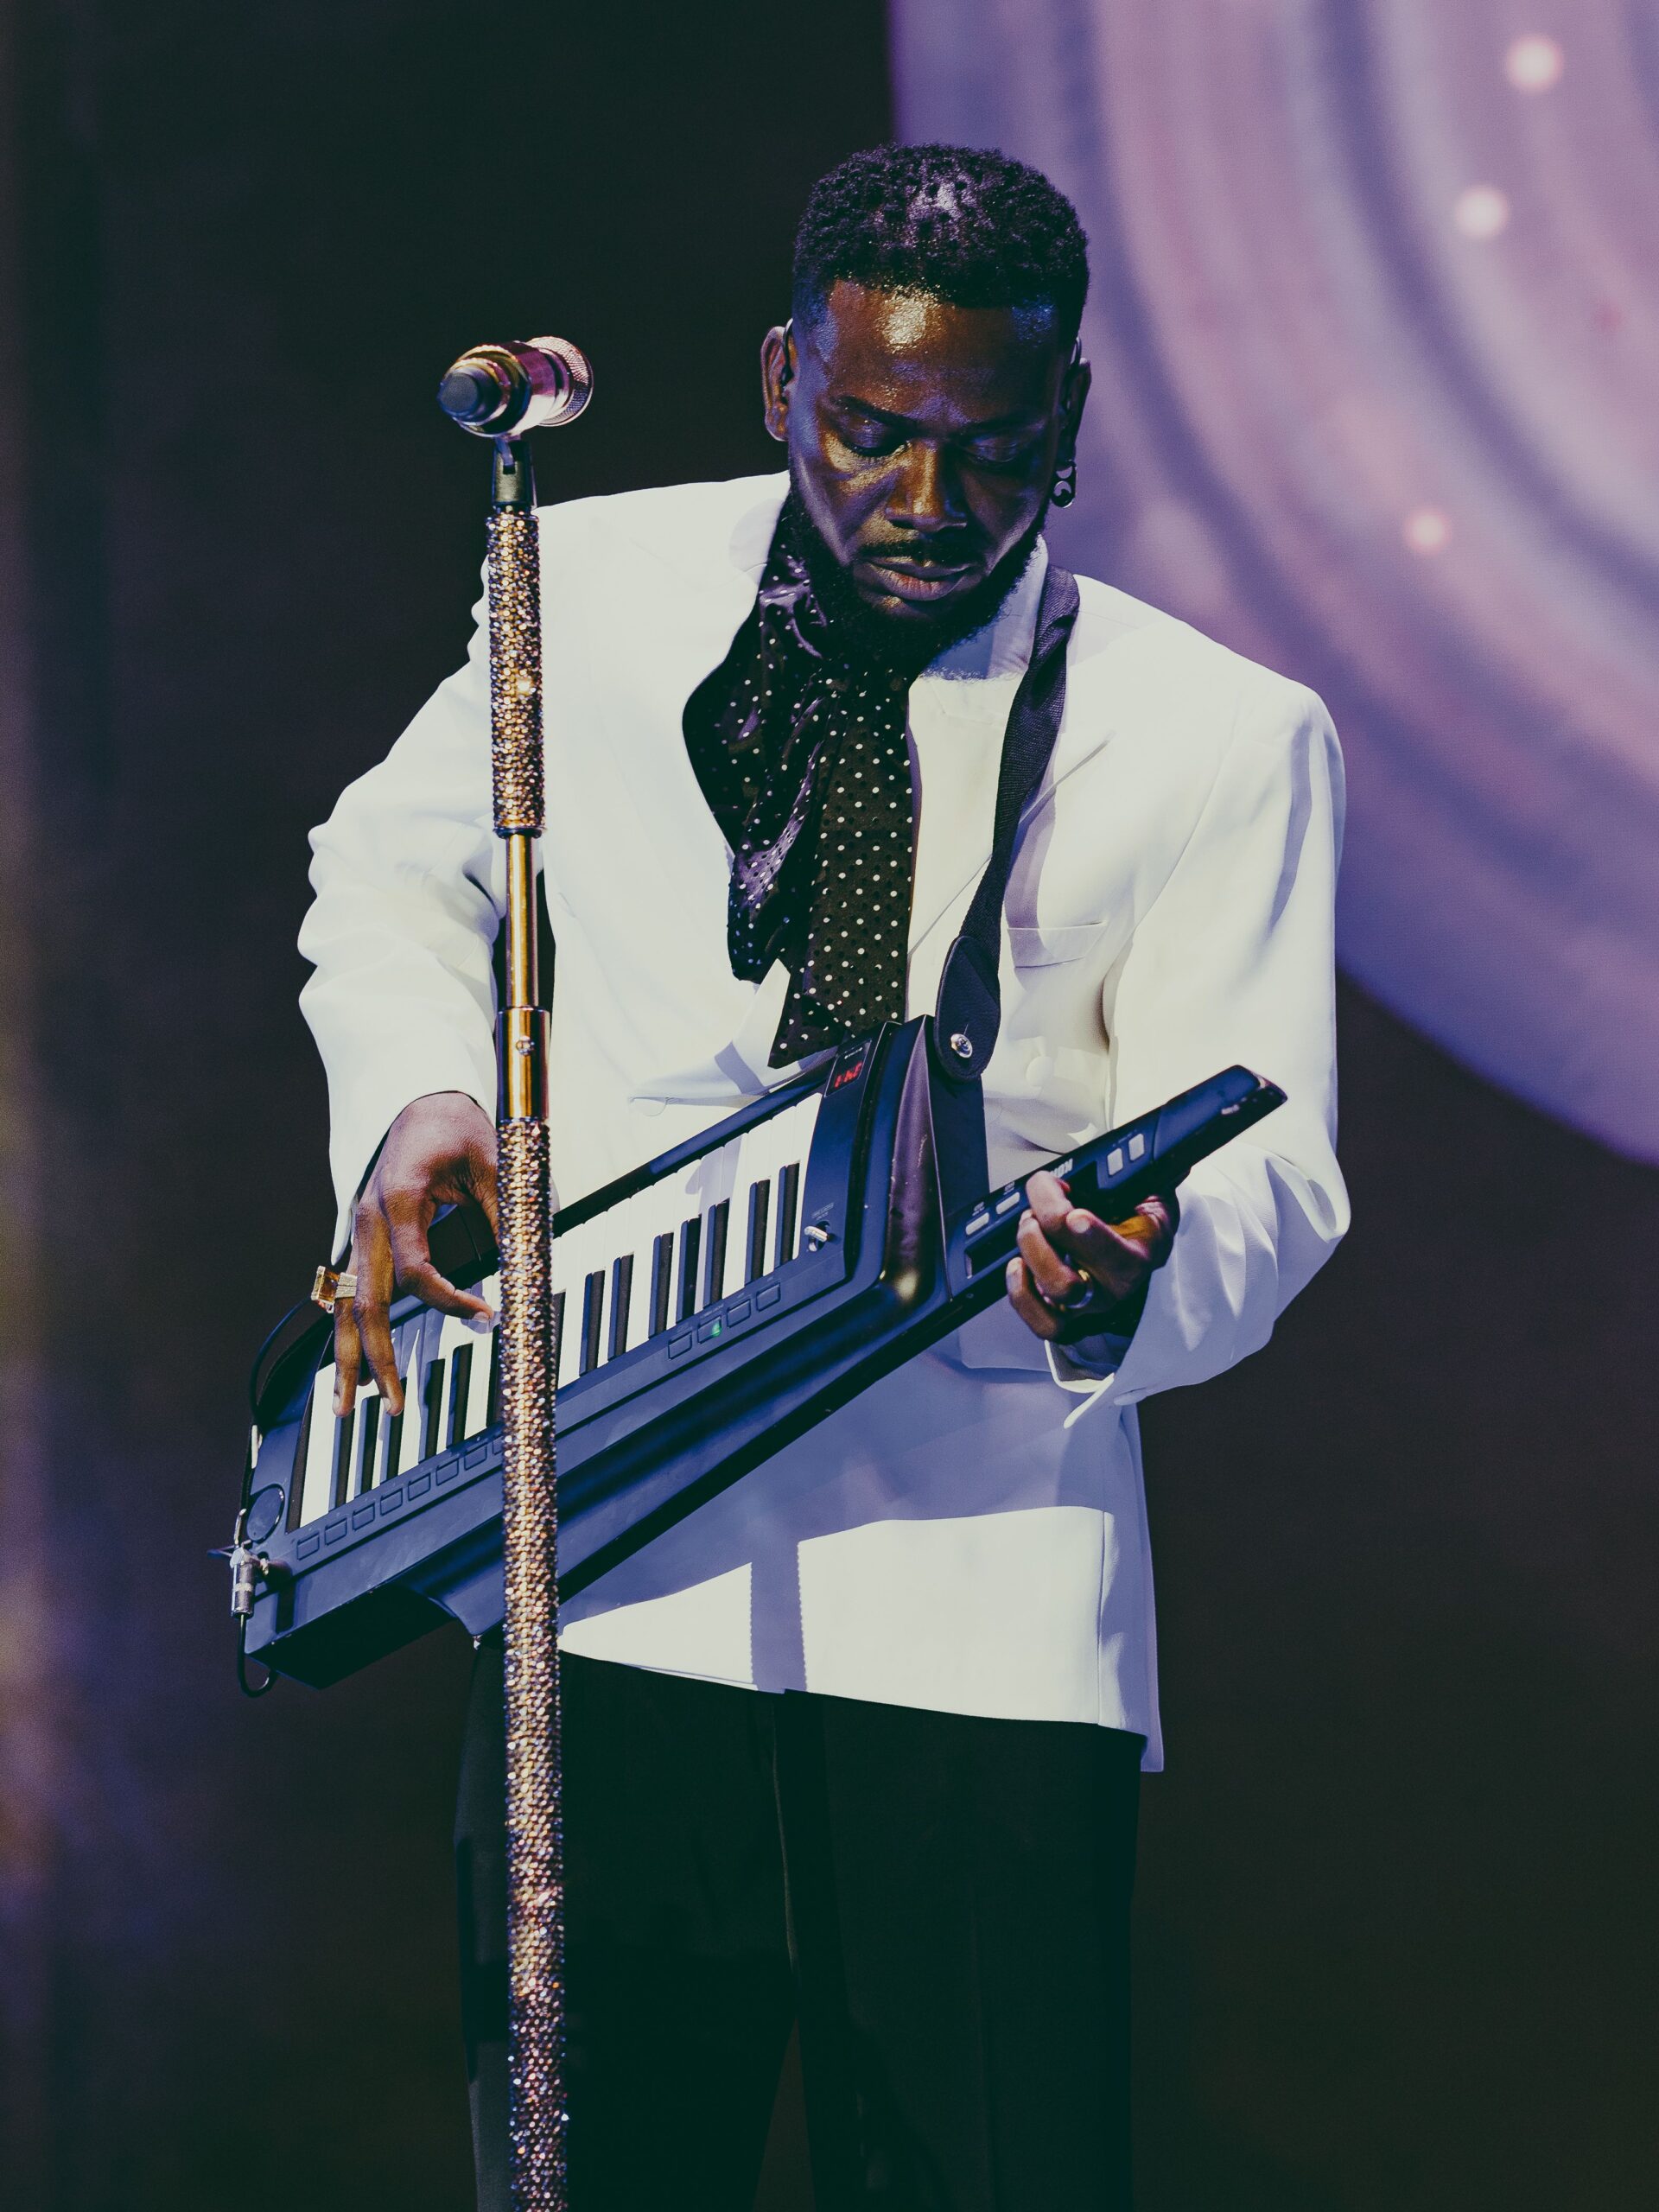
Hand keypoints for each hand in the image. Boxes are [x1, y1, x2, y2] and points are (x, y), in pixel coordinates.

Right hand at [334, 1092, 498, 1416]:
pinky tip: (351, 1370)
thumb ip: (507, 1214)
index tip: (485, 1315)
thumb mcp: (494, 1162)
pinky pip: (345, 1293)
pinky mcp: (360, 1239)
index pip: (417, 1270)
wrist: (419, 1096)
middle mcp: (367, 1219)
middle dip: (375, 1358)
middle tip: (394, 1405)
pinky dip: (346, 1333)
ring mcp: (357, 1231)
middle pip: (361, 1301)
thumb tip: (532, 1267)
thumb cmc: (456, 1126)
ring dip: (346, 1357)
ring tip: (346, 1407)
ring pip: (340, 1304)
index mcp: (399, 1198)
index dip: (450, 1300)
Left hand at [1006, 1170, 1177, 1344]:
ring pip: (1052, 1298)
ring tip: (1029, 1225)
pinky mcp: (1065, 1314)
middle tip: (1036, 1208)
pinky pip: (1041, 1321)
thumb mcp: (1151, 1194)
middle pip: (1069, 1283)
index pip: (1116, 1255)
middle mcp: (1112, 1287)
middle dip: (1043, 1237)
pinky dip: (1021, 1294)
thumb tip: (1145, 1155)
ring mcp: (1088, 1304)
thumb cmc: (1138, 1221)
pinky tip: (1017, 1265)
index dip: (1091, 1237)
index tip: (1075, 1215)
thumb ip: (1141, 1176)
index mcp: (1140, 1254)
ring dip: (1030, 1255)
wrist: (1138, 1252)